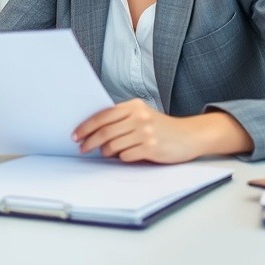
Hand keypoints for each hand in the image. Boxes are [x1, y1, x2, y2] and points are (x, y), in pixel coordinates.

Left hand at [72, 99, 252, 162]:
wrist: (189, 136)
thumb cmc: (161, 127)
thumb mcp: (142, 115)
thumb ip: (122, 119)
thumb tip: (93, 130)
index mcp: (134, 106)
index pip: (103, 115)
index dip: (86, 126)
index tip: (76, 134)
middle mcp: (139, 117)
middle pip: (105, 131)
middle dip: (90, 141)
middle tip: (82, 148)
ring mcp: (146, 132)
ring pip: (114, 145)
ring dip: (105, 152)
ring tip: (104, 153)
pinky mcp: (152, 148)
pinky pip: (127, 156)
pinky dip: (121, 158)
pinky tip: (124, 156)